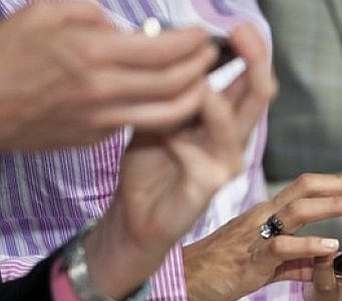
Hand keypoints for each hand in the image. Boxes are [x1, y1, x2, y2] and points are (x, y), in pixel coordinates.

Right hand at [0, 2, 217, 149]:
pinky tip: (171, 98)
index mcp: (91, 52)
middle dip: (201, 68)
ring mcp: (103, 118)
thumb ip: (90, 12)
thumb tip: (122, 25)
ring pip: (168, 112)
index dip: (191, 42)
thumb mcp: (43, 12)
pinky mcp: (98, 137)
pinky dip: (165, 111)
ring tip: (203, 81)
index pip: (161, 49)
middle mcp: (104, 88)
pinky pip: (141, 122)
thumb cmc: (6, 54)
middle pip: (174, 83)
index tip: (202, 35)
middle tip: (211, 56)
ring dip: (194, 96)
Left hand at [83, 24, 274, 300]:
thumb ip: (172, 88)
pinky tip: (169, 132)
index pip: (249, 80)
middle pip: (258, 95)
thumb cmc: (150, 164)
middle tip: (242, 31)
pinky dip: (185, 138)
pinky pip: (207, 154)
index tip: (237, 25)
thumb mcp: (159, 114)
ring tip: (197, 77)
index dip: (249, 51)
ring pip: (237, 122)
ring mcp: (226, 162)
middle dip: (254, 60)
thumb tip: (173, 44)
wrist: (136, 214)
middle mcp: (234, 138)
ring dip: (217, 96)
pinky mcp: (210, 184)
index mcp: (225, 119)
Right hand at [183, 174, 341, 300]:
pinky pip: (282, 247)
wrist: (181, 285)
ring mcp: (255, 235)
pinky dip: (310, 245)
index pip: (305, 187)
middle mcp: (262, 216)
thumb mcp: (264, 264)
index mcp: (266, 214)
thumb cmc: (219, 271)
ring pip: (299, 210)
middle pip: (306, 188)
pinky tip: (332, 246)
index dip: (337, 186)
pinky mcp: (249, 259)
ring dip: (334, 207)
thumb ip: (294, 262)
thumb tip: (322, 264)